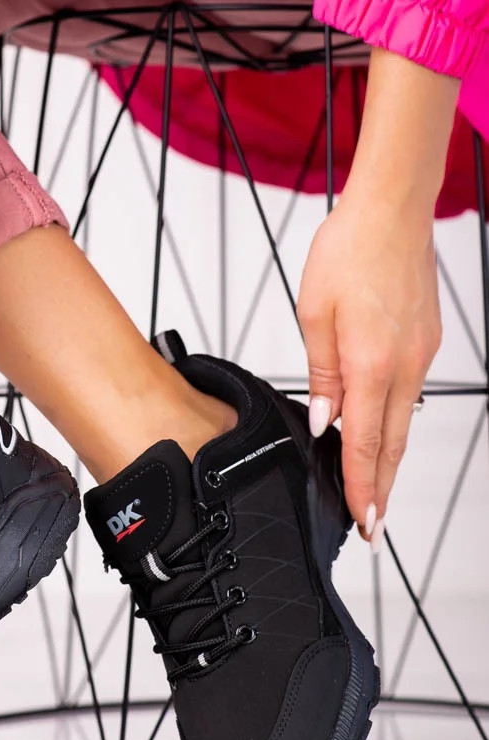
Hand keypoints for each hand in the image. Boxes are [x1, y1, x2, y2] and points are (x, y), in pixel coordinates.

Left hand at [297, 194, 440, 545]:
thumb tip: (326, 421)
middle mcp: (405, 366)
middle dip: (379, 489)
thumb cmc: (348, 252)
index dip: (361, 487)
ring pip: (402, 422)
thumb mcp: (315, 314)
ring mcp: (420, 354)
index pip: (365, 443)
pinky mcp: (425, 342)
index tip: (362, 521)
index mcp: (373, 364)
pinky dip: (393, 422)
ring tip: (372, 490)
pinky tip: (379, 431)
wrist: (391, 212)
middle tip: (371, 527)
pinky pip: (408, 394)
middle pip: (391, 444)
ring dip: (386, 459)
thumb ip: (323, 374)